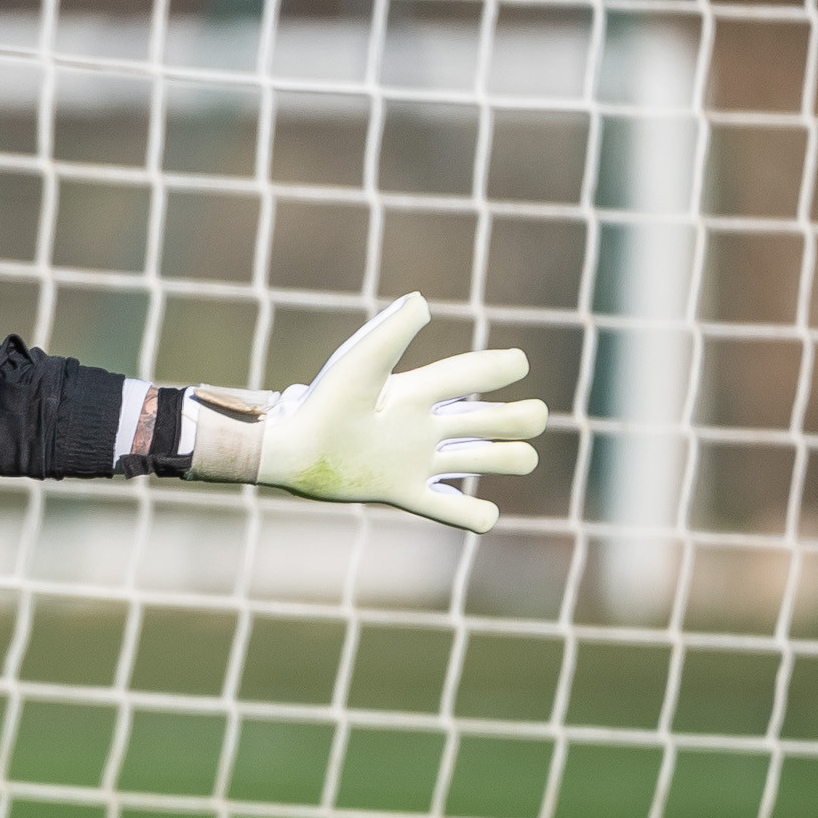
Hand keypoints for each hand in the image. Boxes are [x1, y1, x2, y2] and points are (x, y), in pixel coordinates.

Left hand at [187, 294, 546, 532]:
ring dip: (509, 459)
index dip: (499, 367)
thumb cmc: (322, 404)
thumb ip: (391, 334)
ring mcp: (418, 460)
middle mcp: (424, 425)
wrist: (290, 452)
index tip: (518, 362)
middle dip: (522, 418)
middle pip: (496, 419)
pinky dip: (477, 516)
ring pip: (488, 460)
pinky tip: (484, 514)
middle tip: (526, 419)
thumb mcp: (360, 365)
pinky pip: (454, 511)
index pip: (471, 375)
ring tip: (511, 458)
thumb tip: (423, 301)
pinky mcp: (405, 492)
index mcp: (416, 392)